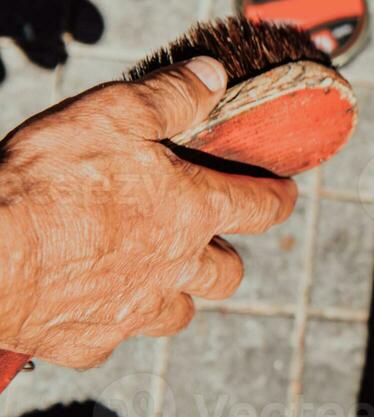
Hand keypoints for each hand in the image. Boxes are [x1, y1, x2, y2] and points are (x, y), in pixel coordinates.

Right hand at [0, 58, 297, 367]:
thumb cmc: (47, 183)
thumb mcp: (112, 113)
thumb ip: (169, 96)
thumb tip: (214, 77)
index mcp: (192, 211)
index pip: (260, 206)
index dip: (278, 197)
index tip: (283, 194)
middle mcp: (175, 267)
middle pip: (228, 273)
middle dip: (226, 255)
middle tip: (209, 237)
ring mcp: (134, 309)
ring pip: (180, 311)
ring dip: (177, 291)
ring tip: (158, 271)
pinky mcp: (90, 340)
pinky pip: (117, 335)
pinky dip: (112, 319)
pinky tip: (93, 301)